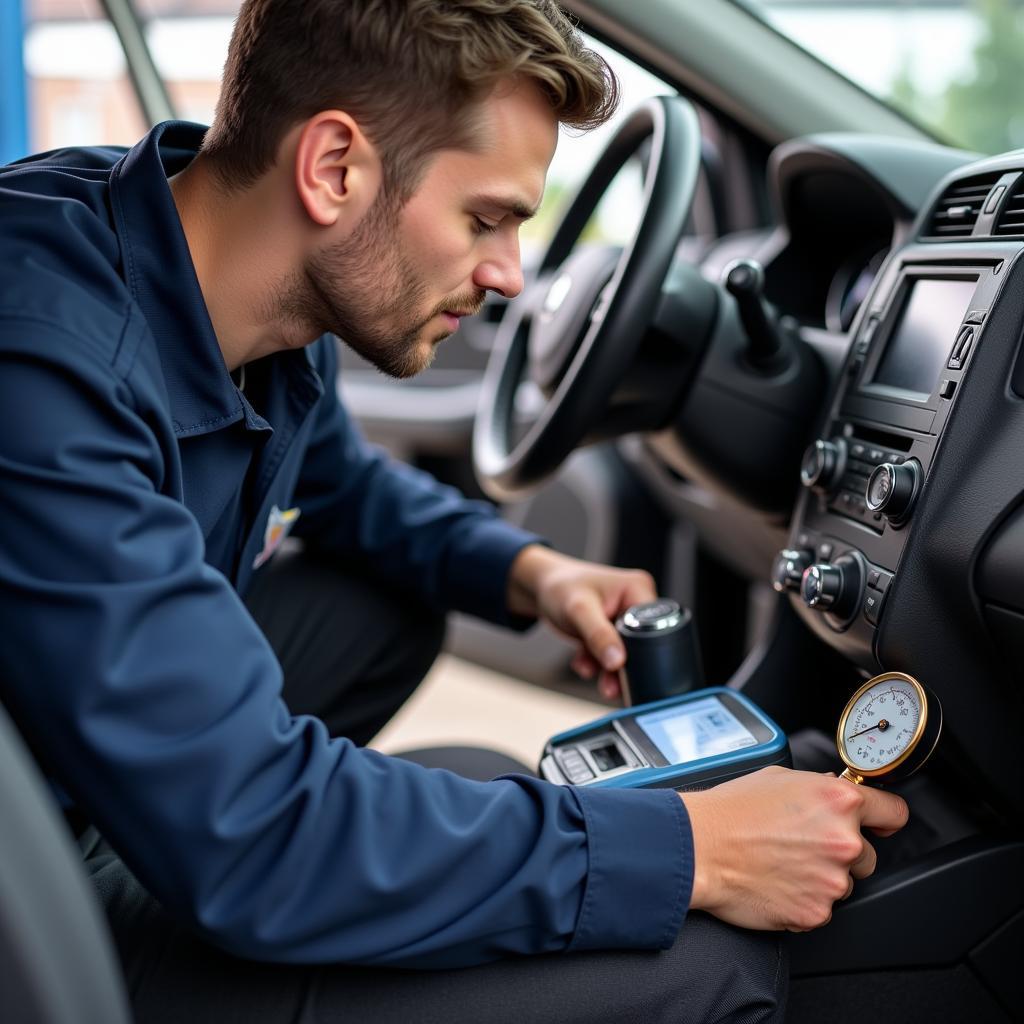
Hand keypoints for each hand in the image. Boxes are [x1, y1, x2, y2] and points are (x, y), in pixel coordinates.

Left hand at [507, 545, 655, 699]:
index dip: (640, 650)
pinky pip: (611, 655)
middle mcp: (635, 603)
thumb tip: (617, 661)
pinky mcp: (611, 631)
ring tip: (594, 677)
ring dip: (608, 670)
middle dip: (622, 666)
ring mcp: (623, 619)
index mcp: (637, 589)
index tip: (621, 668)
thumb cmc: (560, 587)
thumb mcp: (579, 610)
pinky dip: (596, 664)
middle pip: (640, 644)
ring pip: (625, 654)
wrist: (541, 588)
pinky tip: (582, 662)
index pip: (651, 626)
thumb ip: (598, 635)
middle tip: (610, 686)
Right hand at [682, 766, 908, 931]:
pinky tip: (776, 881)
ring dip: (821, 877)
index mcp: (839, 801)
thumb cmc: (731, 810)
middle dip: (841, 852)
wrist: (700, 847)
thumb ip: (818, 786)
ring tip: (782, 862)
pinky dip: (803, 899)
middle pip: (867, 855)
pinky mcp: (816, 912)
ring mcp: (832, 879)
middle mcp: (843, 840)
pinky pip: (821, 908)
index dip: (884, 818)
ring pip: (843, 883)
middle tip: (802, 844)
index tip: (879, 824)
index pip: (893, 812)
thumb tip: (834, 793)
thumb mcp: (778, 778)